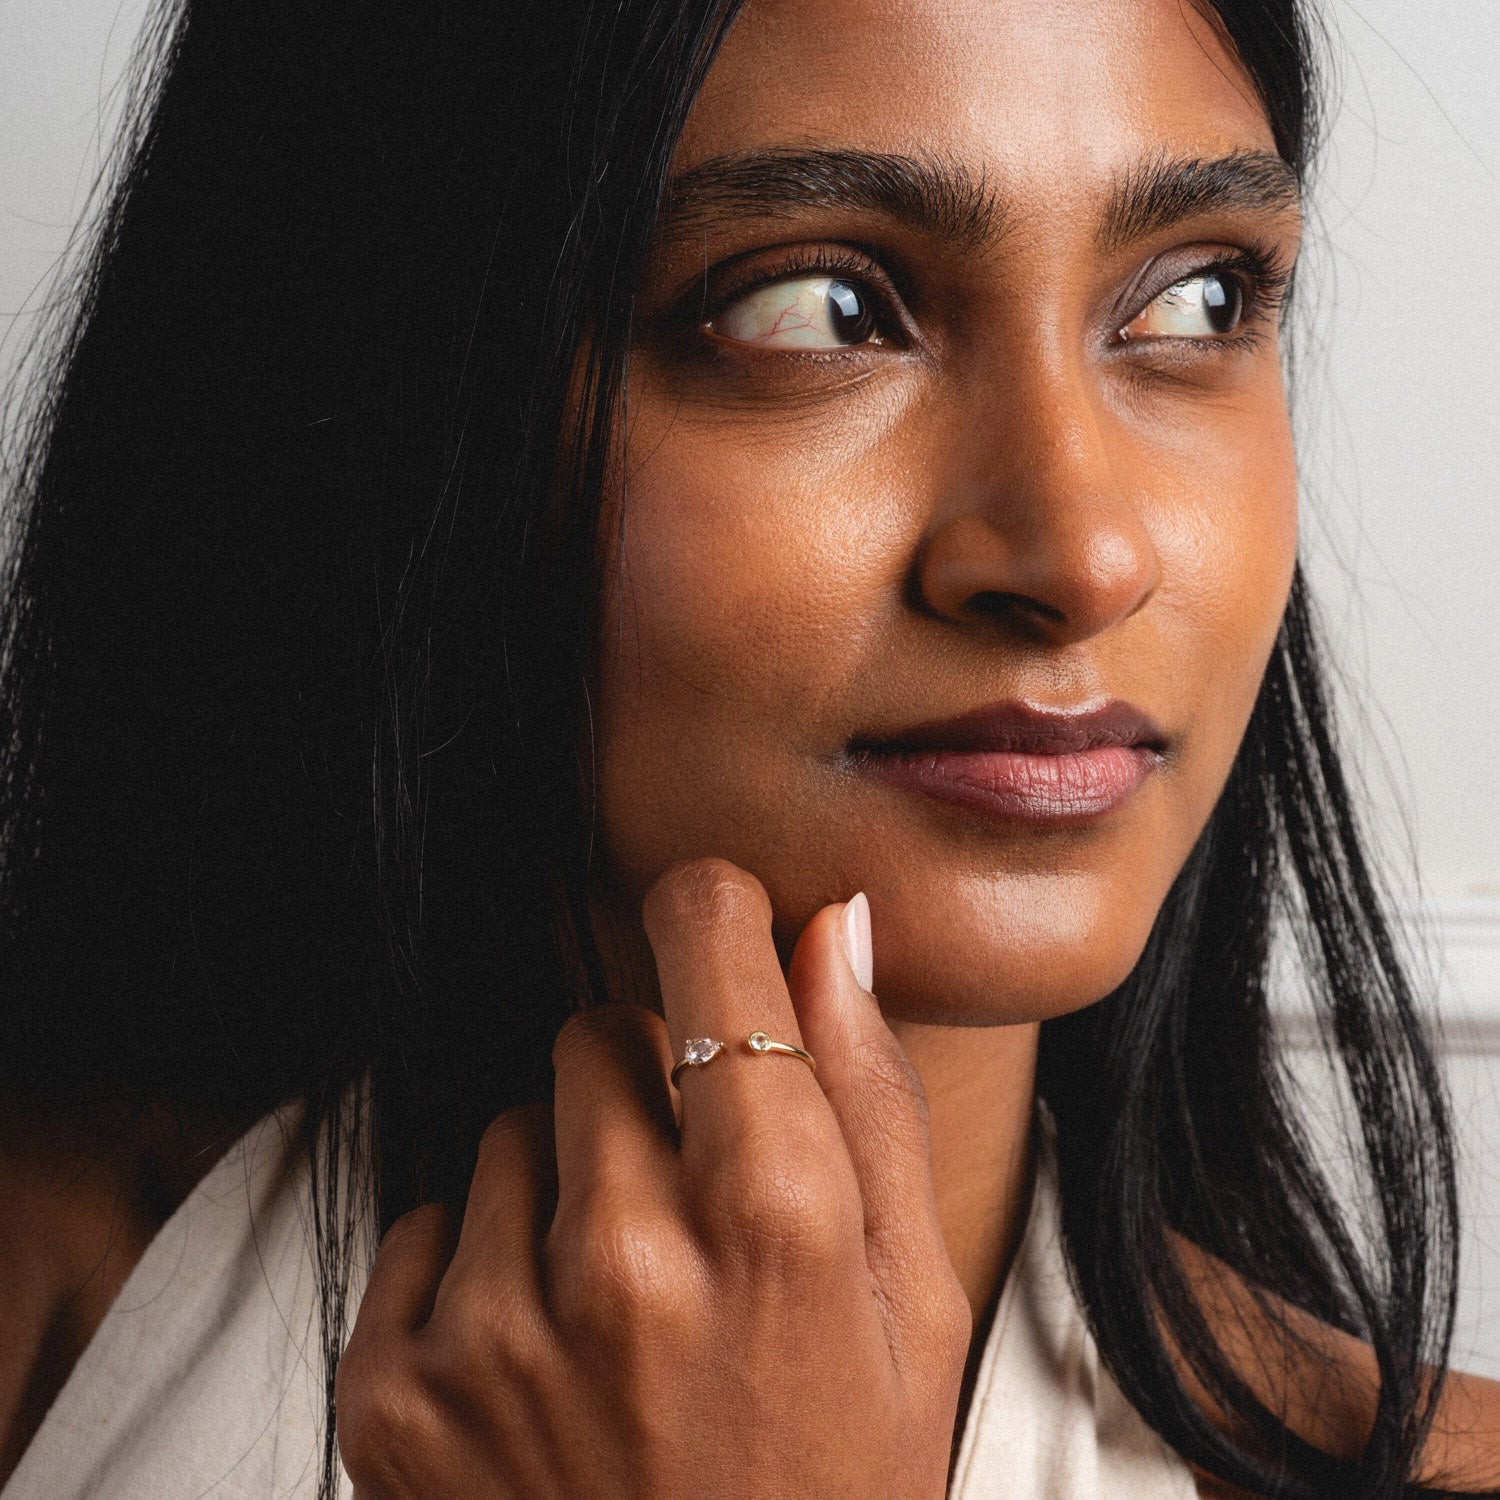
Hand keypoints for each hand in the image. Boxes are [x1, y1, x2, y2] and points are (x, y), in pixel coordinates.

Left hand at [336, 858, 971, 1497]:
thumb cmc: (839, 1487)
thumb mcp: (913, 1306)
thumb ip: (868, 1096)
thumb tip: (833, 929)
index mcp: (773, 1212)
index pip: (703, 939)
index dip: (710, 912)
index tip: (716, 926)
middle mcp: (622, 1253)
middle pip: (594, 1033)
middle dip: (645, 1087)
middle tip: (692, 1209)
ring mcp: (493, 1327)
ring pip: (506, 1129)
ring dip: (560, 1185)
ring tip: (622, 1309)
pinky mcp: (394, 1393)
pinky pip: (425, 1226)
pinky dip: (477, 1271)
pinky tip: (545, 1366)